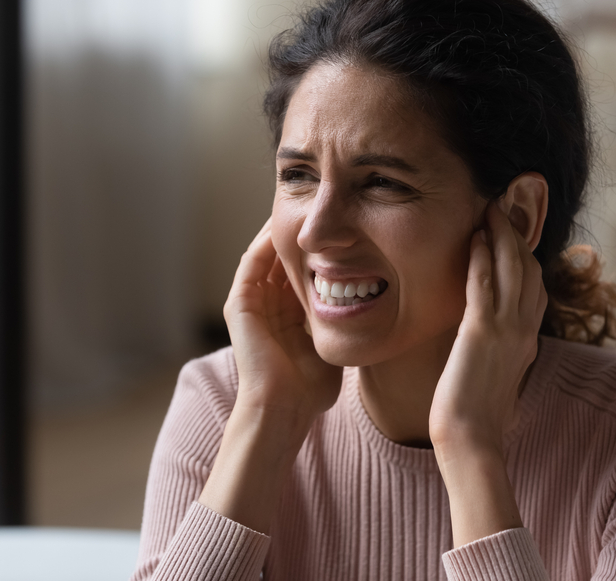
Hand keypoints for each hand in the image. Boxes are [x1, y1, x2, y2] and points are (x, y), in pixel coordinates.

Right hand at [223, 218, 341, 424]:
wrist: (284, 408)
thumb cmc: (311, 388)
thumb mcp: (334, 345)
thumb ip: (346, 326)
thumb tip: (377, 311)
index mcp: (289, 314)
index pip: (303, 270)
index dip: (320, 248)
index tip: (342, 228)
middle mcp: (268, 304)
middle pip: (283, 257)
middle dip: (301, 234)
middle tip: (320, 207)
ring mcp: (251, 303)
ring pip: (266, 254)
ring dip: (281, 231)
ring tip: (302, 208)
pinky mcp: (239, 304)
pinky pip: (251, 263)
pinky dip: (265, 243)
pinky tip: (282, 227)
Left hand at [428, 202, 546, 453]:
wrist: (472, 442)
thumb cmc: (477, 417)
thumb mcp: (498, 378)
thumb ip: (500, 355)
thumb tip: (494, 348)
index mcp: (527, 341)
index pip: (535, 288)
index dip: (528, 256)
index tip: (516, 232)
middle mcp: (524, 331)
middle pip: (529, 270)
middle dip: (518, 234)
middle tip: (504, 206)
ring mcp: (506, 331)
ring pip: (512, 270)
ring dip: (501, 235)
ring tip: (491, 208)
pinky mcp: (481, 334)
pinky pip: (484, 286)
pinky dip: (482, 258)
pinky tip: (474, 238)